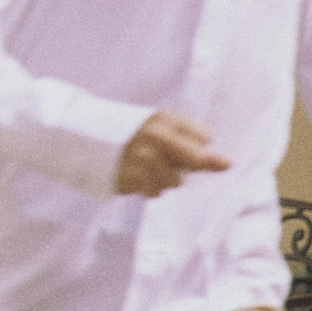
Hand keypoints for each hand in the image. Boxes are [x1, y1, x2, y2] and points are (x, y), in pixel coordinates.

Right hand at [114, 111, 231, 196]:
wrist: (82, 138)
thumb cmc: (131, 137)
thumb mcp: (159, 132)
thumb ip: (194, 148)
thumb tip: (229, 164)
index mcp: (164, 118)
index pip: (204, 137)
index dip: (195, 144)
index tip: (177, 144)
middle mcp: (155, 135)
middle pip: (196, 159)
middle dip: (192, 165)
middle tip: (175, 162)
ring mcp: (142, 156)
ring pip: (176, 181)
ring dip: (165, 180)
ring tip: (147, 170)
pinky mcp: (130, 175)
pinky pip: (156, 192)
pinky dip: (150, 189)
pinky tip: (138, 178)